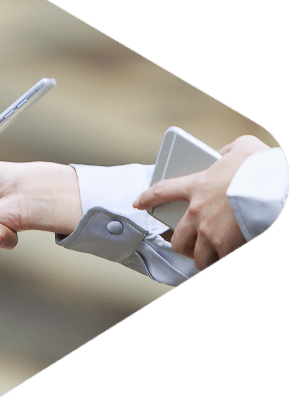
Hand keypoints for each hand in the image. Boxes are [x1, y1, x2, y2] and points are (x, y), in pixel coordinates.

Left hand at [133, 135, 270, 270]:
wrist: (274, 185)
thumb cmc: (260, 167)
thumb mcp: (242, 148)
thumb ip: (228, 152)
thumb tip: (224, 155)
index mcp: (197, 185)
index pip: (161, 191)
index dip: (147, 198)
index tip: (138, 203)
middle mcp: (198, 212)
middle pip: (177, 240)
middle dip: (182, 246)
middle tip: (191, 246)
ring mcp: (211, 232)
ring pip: (197, 257)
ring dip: (203, 259)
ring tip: (210, 259)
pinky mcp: (227, 247)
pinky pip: (219, 263)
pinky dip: (222, 263)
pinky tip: (228, 260)